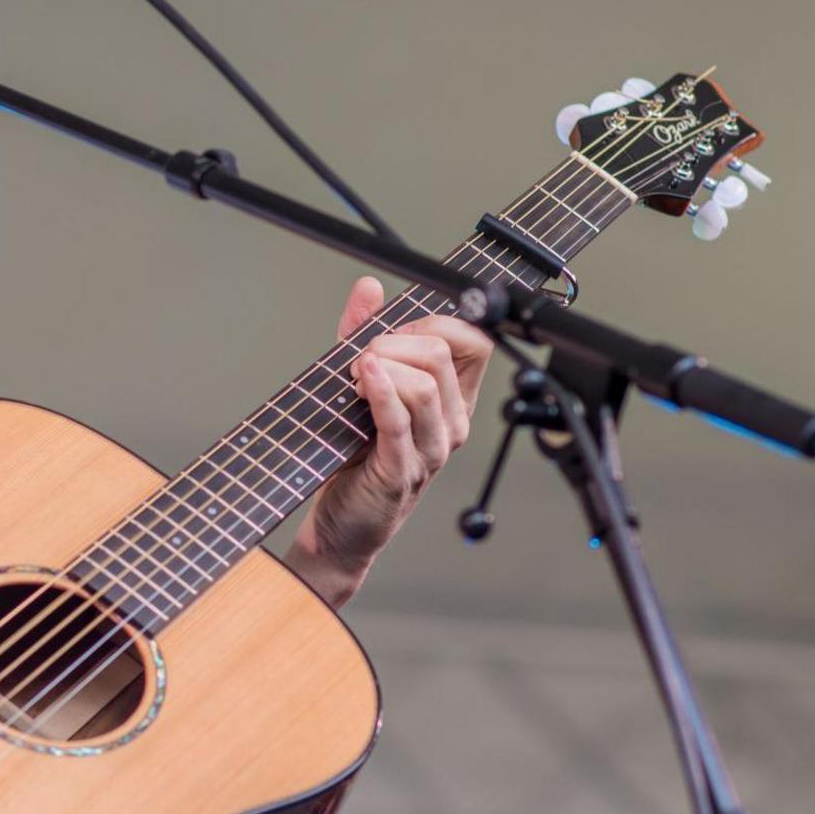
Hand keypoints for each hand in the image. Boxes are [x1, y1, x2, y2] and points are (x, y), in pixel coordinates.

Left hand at [291, 276, 495, 604]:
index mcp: (452, 401)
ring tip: (352, 377)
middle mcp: (452, 425)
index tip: (394, 328)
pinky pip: (400, 422)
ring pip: (425, 383)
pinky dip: (381, 392)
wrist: (340, 525)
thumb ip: (365, 336)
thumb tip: (369, 289)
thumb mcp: (360, 388)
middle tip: (360, 358)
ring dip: (381, 366)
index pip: (474, 341)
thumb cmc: (354, 457)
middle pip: (443, 355)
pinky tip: (362, 377)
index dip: (435, 321)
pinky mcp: (402, 471)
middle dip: (394, 341)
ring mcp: (431, 450)